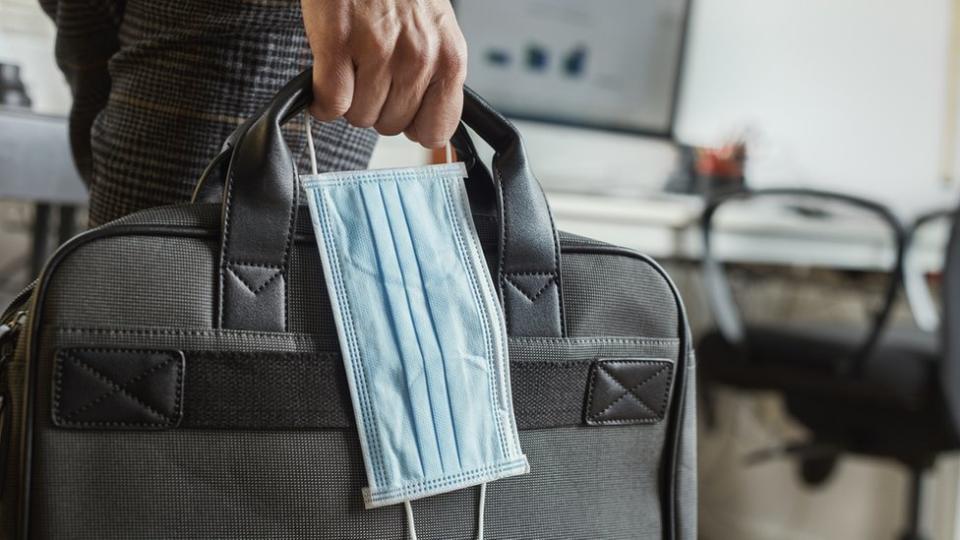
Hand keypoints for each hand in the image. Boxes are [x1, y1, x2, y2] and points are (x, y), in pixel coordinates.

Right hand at [302, 0, 467, 148]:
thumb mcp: (436, 33)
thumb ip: (436, 78)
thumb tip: (429, 133)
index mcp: (449, 59)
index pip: (436, 130)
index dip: (413, 126)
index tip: (402, 114)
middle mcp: (419, 58)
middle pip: (391, 126)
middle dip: (377, 107)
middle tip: (371, 75)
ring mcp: (379, 51)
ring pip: (359, 116)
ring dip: (349, 99)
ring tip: (352, 65)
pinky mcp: (339, 43)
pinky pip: (331, 102)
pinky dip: (321, 99)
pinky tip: (326, 77)